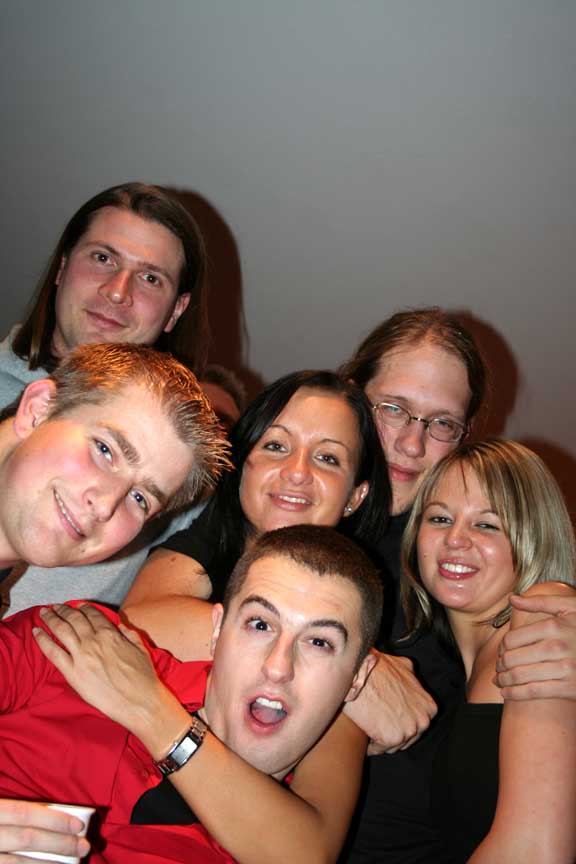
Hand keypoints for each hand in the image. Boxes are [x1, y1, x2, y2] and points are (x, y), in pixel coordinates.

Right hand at [0, 798, 88, 861]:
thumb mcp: (0, 805)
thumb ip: (15, 806)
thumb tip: (52, 809)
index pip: (24, 813)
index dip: (53, 819)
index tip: (79, 825)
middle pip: (27, 838)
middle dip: (58, 843)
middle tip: (83, 846)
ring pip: (16, 862)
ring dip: (47, 863)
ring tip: (70, 863)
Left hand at [33, 604, 180, 740]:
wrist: (139, 701)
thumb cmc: (144, 677)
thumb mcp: (141, 649)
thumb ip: (130, 634)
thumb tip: (121, 627)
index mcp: (111, 634)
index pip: (92, 614)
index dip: (82, 608)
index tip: (76, 606)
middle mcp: (94, 641)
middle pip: (74, 619)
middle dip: (63, 610)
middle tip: (55, 606)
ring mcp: (81, 656)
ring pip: (61, 630)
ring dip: (51, 619)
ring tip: (44, 613)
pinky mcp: (73, 674)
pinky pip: (53, 653)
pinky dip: (43, 640)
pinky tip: (36, 633)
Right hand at [343, 650, 436, 753]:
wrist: (359, 671)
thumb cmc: (377, 667)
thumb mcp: (403, 667)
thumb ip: (411, 679)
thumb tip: (410, 678)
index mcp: (428, 707)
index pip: (415, 725)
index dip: (398, 722)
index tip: (386, 720)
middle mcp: (423, 720)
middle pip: (406, 738)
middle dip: (391, 733)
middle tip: (376, 725)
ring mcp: (409, 730)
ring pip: (393, 746)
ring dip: (380, 741)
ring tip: (368, 731)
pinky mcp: (392, 738)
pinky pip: (378, 750)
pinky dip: (369, 746)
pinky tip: (363, 736)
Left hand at [495, 593, 575, 699]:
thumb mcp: (570, 608)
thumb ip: (540, 602)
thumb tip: (512, 598)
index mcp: (555, 626)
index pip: (513, 639)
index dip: (502, 647)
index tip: (501, 652)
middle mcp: (558, 647)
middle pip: (513, 658)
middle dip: (500, 665)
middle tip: (498, 668)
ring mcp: (565, 669)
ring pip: (521, 676)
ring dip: (504, 681)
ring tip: (499, 681)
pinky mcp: (570, 688)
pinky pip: (534, 692)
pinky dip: (516, 694)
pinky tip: (507, 693)